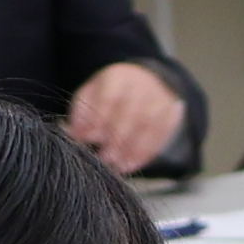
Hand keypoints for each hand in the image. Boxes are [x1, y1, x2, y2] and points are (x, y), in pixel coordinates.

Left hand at [65, 61, 187, 173]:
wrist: (147, 82)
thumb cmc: (110, 93)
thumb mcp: (91, 94)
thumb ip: (80, 112)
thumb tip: (72, 132)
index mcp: (118, 77)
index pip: (109, 96)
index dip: (97, 118)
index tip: (84, 138)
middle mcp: (142, 86)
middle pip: (132, 112)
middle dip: (116, 138)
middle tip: (103, 157)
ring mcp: (159, 100)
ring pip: (148, 126)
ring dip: (131, 149)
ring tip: (116, 166)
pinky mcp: (170, 116)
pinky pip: (160, 136)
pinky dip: (144, 154)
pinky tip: (130, 165)